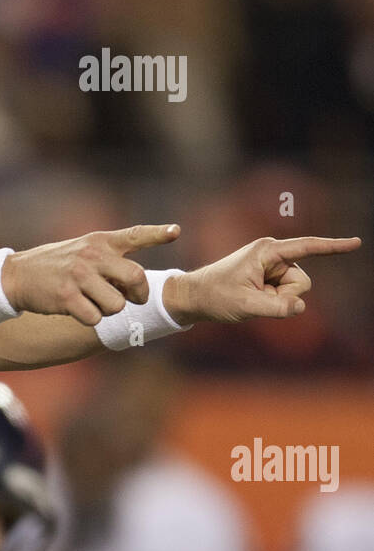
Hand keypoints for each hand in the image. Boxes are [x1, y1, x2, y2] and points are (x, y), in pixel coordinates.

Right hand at [2, 224, 181, 325]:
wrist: (19, 275)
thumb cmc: (56, 265)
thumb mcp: (83, 249)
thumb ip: (110, 258)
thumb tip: (137, 281)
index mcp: (100, 241)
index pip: (135, 235)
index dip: (158, 233)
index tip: (176, 232)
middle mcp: (92, 255)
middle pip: (136, 278)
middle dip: (139, 295)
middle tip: (133, 299)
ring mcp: (79, 275)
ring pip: (116, 304)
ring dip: (110, 310)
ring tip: (95, 303)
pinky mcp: (66, 297)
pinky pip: (94, 318)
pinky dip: (90, 320)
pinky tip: (78, 310)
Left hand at [165, 235, 361, 324]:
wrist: (194, 296)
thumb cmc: (216, 297)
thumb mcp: (246, 306)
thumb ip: (276, 308)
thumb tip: (300, 307)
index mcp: (268, 251)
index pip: (308, 247)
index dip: (333, 247)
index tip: (356, 242)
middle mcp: (273, 254)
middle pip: (301, 281)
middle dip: (285, 296)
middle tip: (255, 299)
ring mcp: (271, 266)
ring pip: (293, 291)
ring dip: (276, 301)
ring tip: (249, 299)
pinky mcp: (268, 277)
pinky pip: (283, 295)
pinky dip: (271, 302)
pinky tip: (251, 299)